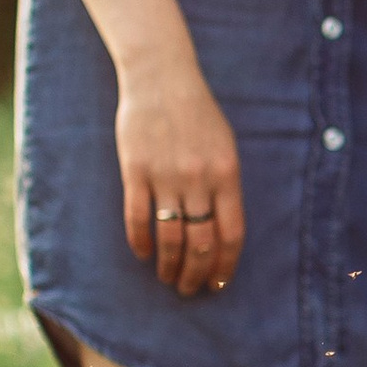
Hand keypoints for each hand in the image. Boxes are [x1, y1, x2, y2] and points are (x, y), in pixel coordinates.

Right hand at [116, 64, 244, 293]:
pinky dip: (141, 242)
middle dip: (195, 275)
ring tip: (167, 278)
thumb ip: (226, 186)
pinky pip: (137, 218)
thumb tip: (222, 233)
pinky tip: (144, 254)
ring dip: (169, 266)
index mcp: (227, 174)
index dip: (224, 265)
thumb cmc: (197, 114)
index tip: (218, 284)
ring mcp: (165, 175)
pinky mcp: (135, 170)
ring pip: (169, 237)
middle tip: (189, 289)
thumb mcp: (225, 146)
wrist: (161, 78)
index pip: (231, 234)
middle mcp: (198, 179)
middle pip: (200, 243)